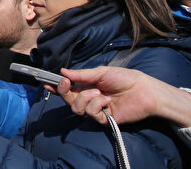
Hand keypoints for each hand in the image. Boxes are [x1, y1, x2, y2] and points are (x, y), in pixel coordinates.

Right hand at [53, 66, 190, 126]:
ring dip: (85, 98)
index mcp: (87, 86)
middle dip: (64, 92)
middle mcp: (89, 98)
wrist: (144, 91)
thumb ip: (81, 74)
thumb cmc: (125, 78)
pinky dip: (97, 105)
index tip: (46, 83)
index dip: (56, 87)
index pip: (68, 88)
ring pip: (77, 108)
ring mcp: (96, 109)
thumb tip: (63, 72)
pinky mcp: (104, 119)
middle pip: (68, 100)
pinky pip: (91, 114)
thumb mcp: (101, 72)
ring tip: (99, 93)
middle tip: (67, 83)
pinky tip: (107, 101)